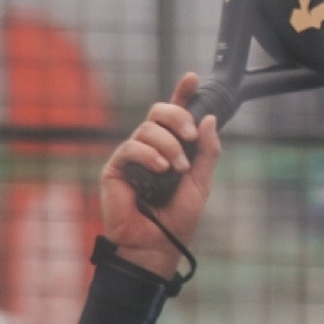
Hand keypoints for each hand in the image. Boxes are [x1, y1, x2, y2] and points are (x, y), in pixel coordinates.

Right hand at [99, 71, 222, 276]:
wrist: (156, 244)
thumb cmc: (177, 219)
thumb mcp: (201, 183)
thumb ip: (206, 152)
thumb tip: (208, 118)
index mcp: (171, 148)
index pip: (175, 115)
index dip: (182, 94)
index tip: (192, 78)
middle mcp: (150, 148)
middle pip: (159, 112)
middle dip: (177, 117)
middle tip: (190, 136)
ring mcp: (132, 156)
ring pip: (147, 129)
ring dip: (168, 146)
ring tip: (176, 170)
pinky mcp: (116, 167)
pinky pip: (131, 147)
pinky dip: (149, 155)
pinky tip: (160, 169)